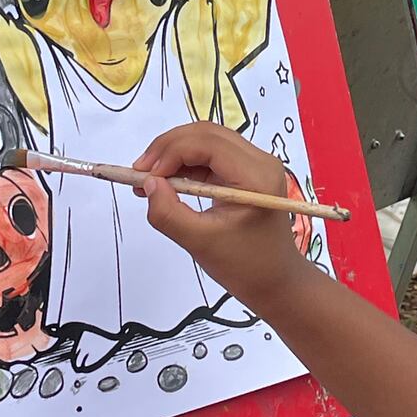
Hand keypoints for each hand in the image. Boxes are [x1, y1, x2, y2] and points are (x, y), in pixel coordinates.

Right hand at [133, 122, 311, 315]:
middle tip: (139, 173)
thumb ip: (168, 213)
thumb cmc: (245, 266)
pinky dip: (185, 165)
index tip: (143, 176)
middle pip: (206, 134)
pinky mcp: (246, 172)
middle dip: (168, 149)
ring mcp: (255, 164)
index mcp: (257, 176)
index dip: (171, 152)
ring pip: (207, 141)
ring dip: (174, 155)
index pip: (208, 144)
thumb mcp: (200, 242)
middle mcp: (260, 161)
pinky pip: (211, 157)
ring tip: (148, 180)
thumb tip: (148, 183)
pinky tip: (166, 183)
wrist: (276, 282)